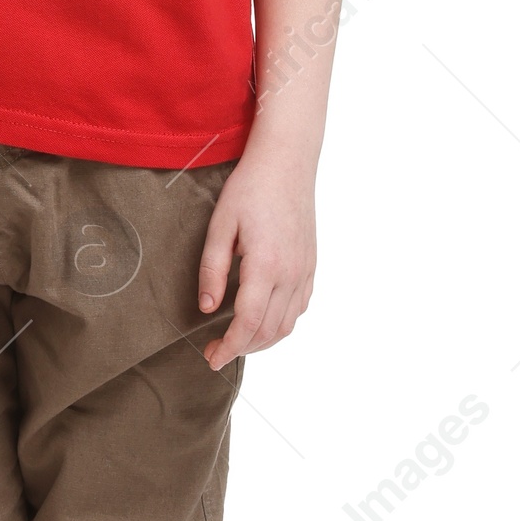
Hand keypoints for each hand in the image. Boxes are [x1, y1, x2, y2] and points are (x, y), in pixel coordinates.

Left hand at [196, 143, 316, 370]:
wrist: (287, 162)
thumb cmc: (250, 188)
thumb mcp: (220, 226)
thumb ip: (212, 269)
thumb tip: (207, 309)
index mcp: (266, 266)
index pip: (248, 323)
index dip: (229, 347)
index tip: (211, 358)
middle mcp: (291, 274)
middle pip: (268, 330)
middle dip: (241, 348)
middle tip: (215, 352)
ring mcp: (305, 271)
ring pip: (288, 324)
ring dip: (262, 341)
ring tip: (237, 341)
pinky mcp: (311, 265)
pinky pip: (300, 307)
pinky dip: (281, 323)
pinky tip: (263, 321)